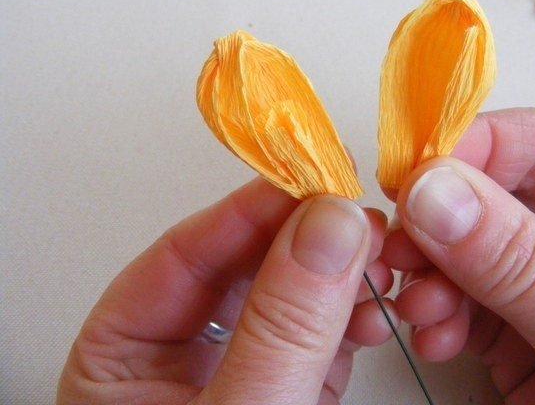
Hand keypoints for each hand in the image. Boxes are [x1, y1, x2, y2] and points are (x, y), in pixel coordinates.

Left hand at [57, 178, 394, 404]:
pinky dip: (350, 315)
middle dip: (304, 242)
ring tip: (375, 265)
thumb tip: (328, 227)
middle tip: (354, 220)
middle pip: (241, 266)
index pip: (186, 254)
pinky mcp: (287, 387)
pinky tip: (371, 310)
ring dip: (335, 274)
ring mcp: (239, 368)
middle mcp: (178, 355)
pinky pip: (318, 331)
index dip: (249, 212)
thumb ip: (282, 327)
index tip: (308, 185)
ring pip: (287, 293)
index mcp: (125, 354)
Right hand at [382, 108, 534, 403]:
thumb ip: (517, 260)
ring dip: (430, 275)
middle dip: (438, 223)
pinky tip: (436, 334)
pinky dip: (435, 315)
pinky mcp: (512, 324)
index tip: (416, 171)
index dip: (474, 148)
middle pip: (488, 194)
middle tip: (404, 238)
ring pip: (462, 248)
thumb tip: (436, 195)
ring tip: (422, 303)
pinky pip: (457, 299)